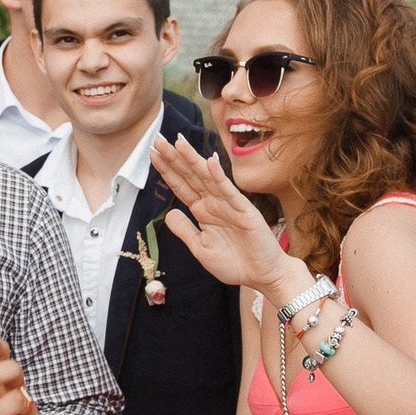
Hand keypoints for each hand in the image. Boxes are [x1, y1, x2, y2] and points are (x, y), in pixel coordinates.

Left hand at [150, 134, 304, 297]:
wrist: (263, 276)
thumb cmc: (235, 263)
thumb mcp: (201, 249)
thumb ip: (185, 231)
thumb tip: (168, 214)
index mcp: (203, 211)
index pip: (181, 186)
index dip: (167, 170)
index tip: (152, 153)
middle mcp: (214, 203)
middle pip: (190, 176)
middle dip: (174, 158)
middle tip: (157, 138)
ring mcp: (229, 205)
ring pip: (207, 178)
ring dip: (192, 160)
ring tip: (177, 142)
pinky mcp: (245, 211)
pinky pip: (229, 192)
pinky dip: (220, 176)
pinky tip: (209, 161)